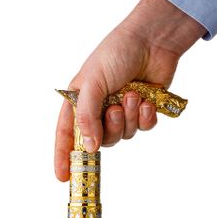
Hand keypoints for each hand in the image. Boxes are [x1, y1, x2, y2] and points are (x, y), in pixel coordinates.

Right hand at [54, 0, 205, 180]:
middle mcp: (99, 108)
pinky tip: (147, 100)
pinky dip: (145, 117)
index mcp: (80, 100)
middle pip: (100, 140)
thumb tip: (87, 147)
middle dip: (110, 128)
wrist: (153, 40)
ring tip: (132, 94)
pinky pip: (143, 128)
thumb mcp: (93, 82)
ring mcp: (122, 111)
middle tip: (115, 108)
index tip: (63, 177)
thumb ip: (87, 116)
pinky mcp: (143, 112)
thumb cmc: (117, 52)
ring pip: (124, 135)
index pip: (67, 134)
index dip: (64, 157)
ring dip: (129, 117)